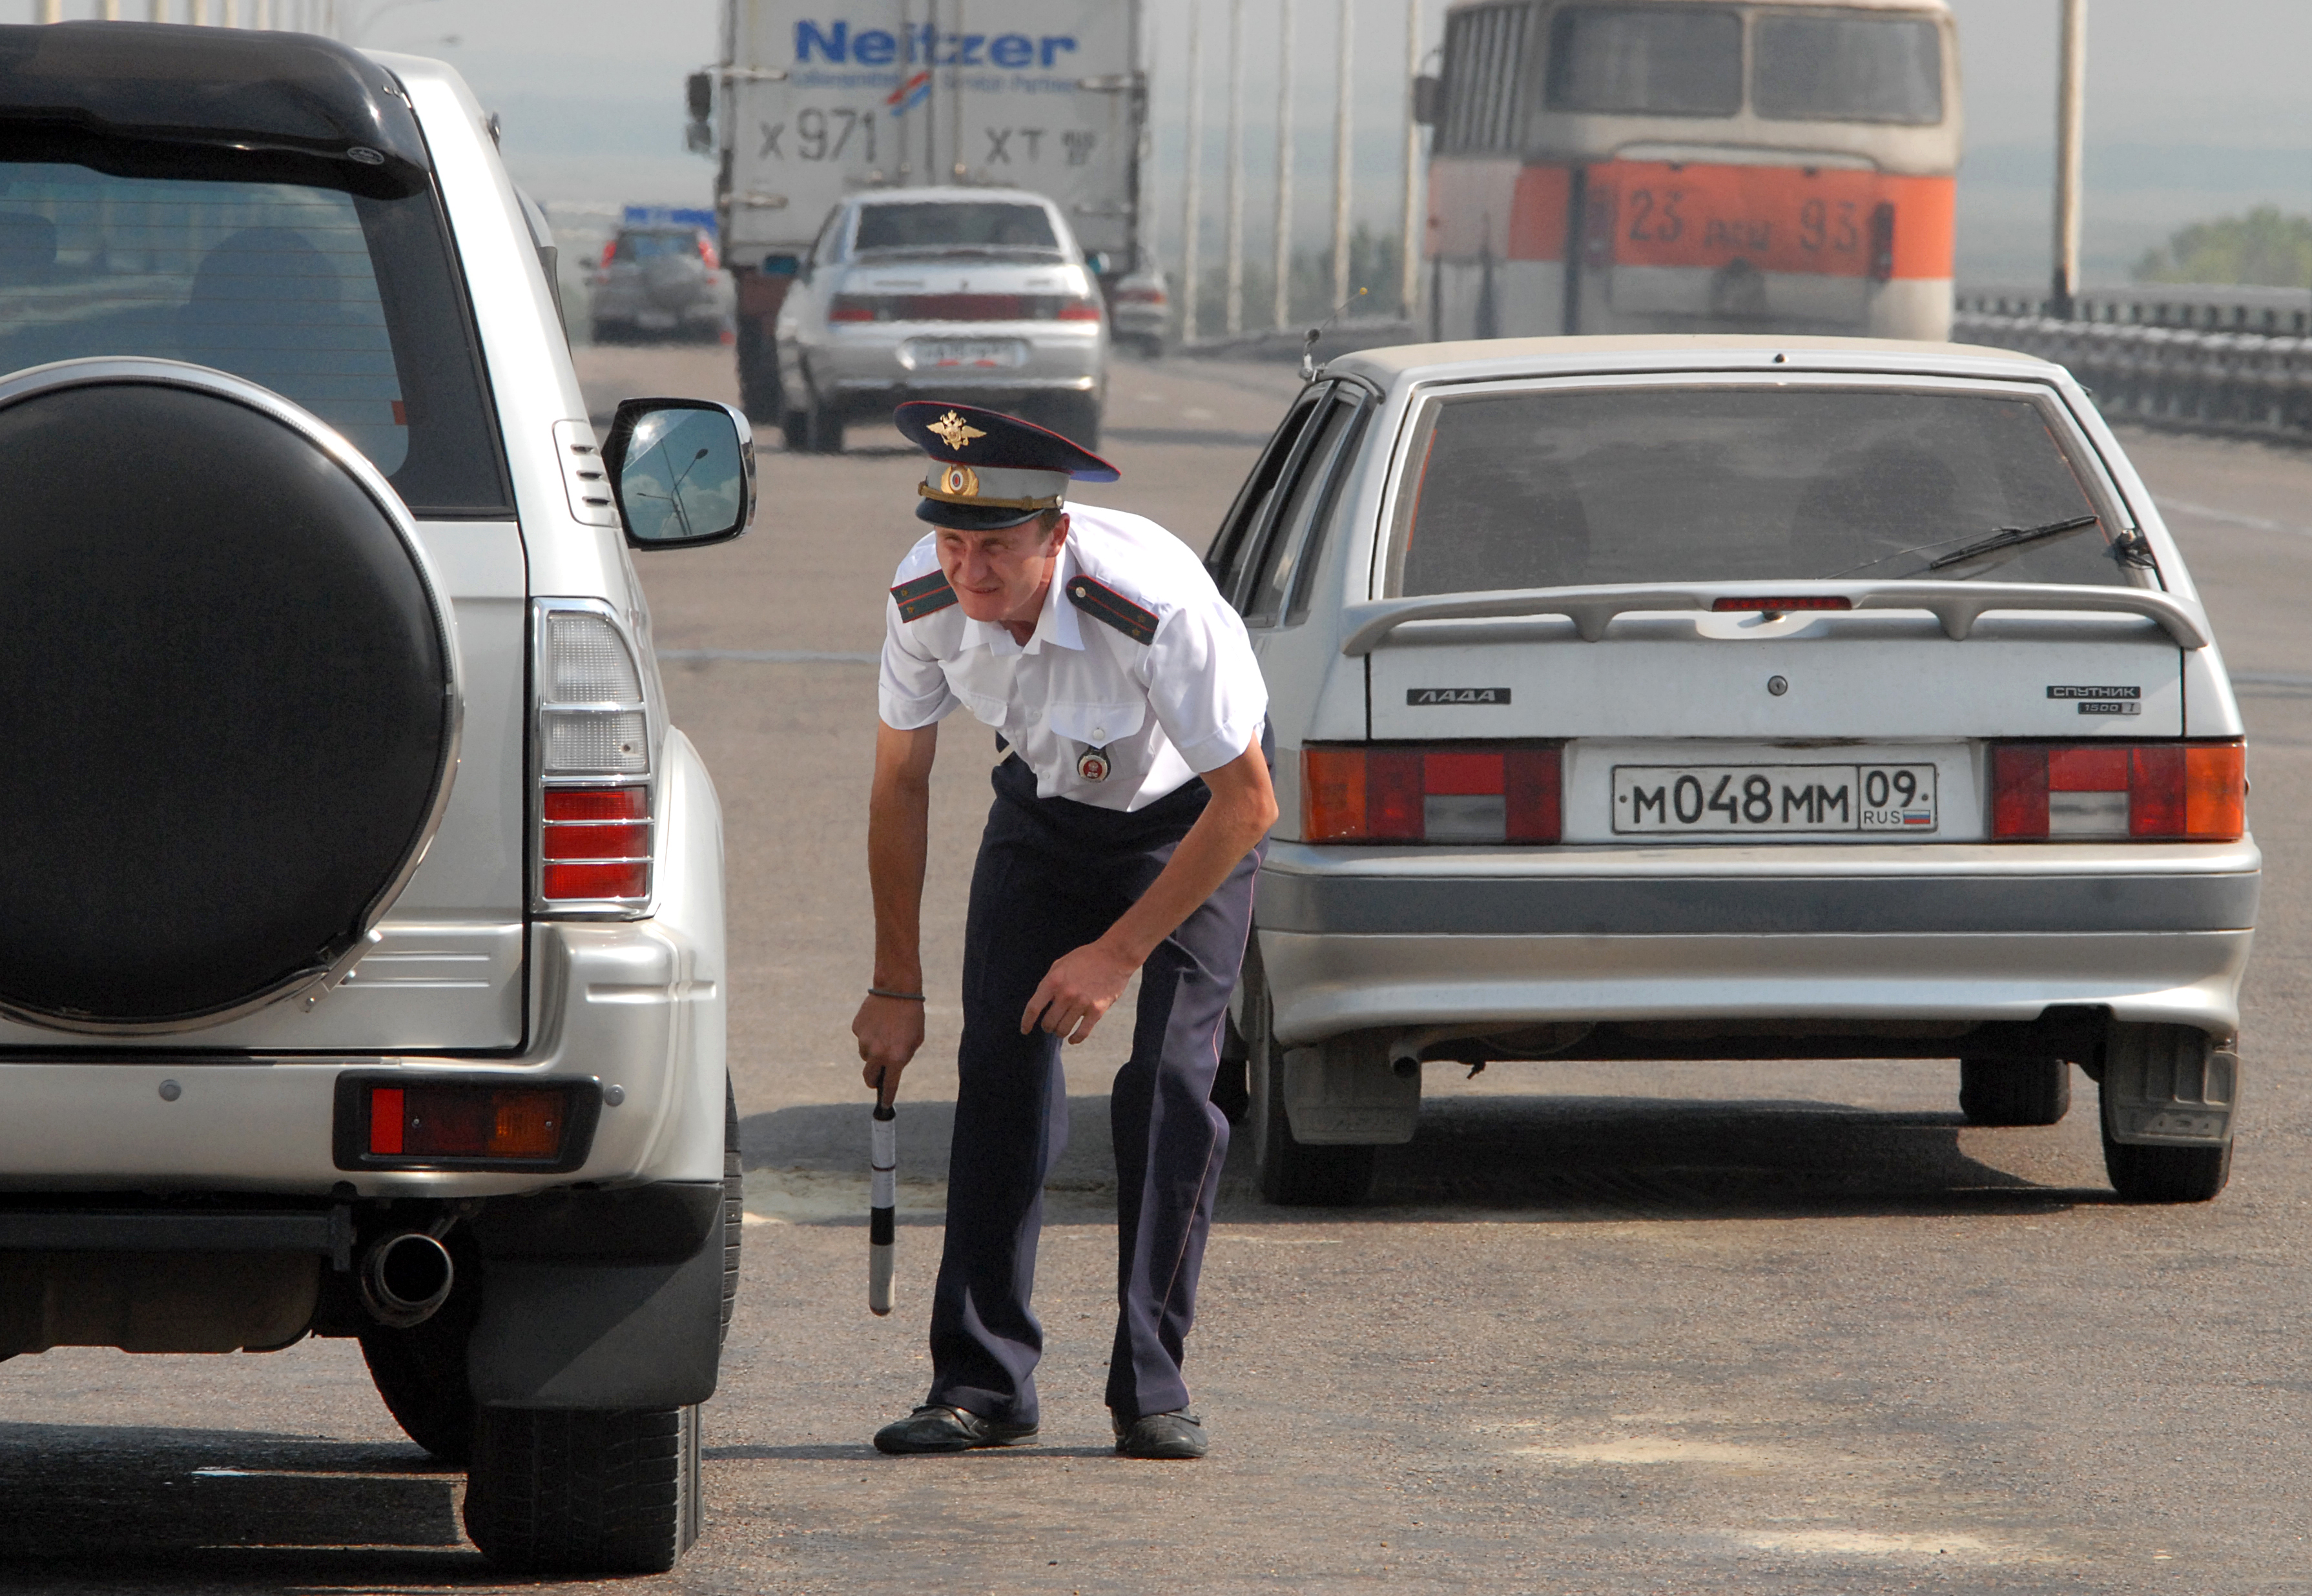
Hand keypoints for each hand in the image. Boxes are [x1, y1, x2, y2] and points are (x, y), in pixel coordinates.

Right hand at [854, 994, 924, 1097]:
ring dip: (873, 1050)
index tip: (885, 1105)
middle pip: (868, 1077)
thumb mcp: (916, 1040)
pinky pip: (861, 1038)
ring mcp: (864, 1041)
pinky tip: (878, 1022)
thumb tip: (891, 1069)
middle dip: (873, 1079)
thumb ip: (903, 1058)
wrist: (897, 989)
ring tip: (885, 1032)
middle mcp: (877, 1052)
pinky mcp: (856, 1029)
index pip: (889, 1085)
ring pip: (865, 1054)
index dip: (887, 1097)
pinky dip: (868, 1034)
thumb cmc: (912, 1016)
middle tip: (877, 1075)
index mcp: (896, 1058)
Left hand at [1021, 939, 1138, 1043]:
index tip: (1025, 1030)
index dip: (1027, 1022)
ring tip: (1061, 1029)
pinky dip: (1075, 1039)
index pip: (1033, 1008)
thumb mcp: (1060, 964)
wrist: (1114, 956)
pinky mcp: (1097, 1010)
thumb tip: (1041, 1002)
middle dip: (1047, 1027)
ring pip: (1063, 1030)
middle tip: (1050, 1025)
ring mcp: (1082, 1003)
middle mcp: (1066, 994)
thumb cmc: (1086, 958)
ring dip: (1060, 1032)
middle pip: (1048, 1023)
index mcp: (1053, 981)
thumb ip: (1049, 982)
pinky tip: (1072, 1039)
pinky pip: (1082, 1033)